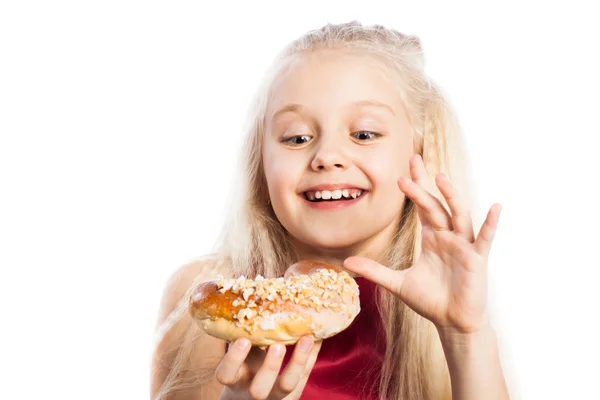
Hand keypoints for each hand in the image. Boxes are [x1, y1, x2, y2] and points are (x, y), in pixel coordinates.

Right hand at [216, 336, 320, 399]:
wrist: (251, 392)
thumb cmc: (242, 364)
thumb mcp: (238, 352)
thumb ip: (240, 333)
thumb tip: (245, 296)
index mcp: (234, 379)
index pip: (226, 375)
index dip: (233, 359)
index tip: (243, 339)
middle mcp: (252, 390)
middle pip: (259, 389)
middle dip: (269, 366)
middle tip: (277, 345)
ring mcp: (275, 393)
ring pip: (287, 385)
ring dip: (297, 361)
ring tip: (306, 339)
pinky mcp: (294, 391)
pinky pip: (305, 375)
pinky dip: (312, 355)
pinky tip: (318, 337)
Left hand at [344, 154, 501, 333]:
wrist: (451, 322)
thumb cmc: (430, 300)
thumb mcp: (397, 283)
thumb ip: (375, 270)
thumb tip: (346, 261)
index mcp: (432, 237)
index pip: (422, 206)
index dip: (415, 187)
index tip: (404, 169)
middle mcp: (448, 236)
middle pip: (436, 205)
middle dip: (423, 185)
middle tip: (412, 162)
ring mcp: (464, 246)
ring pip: (458, 215)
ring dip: (451, 197)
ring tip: (441, 177)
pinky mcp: (476, 259)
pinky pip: (485, 239)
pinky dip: (490, 224)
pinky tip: (496, 208)